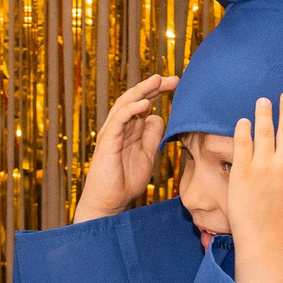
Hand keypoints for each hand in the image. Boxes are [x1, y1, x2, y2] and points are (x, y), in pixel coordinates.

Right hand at [72, 74, 175, 222]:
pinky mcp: (107, 142)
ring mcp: (112, 133)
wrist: (109, 204)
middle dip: (153, 86)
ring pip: (125, 105)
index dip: (158, 91)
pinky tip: (145, 104)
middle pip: (135, 99)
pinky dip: (131, 110)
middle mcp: (120, 127)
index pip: (144, 104)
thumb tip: (159, 116)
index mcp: (130, 129)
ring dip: (142, 91)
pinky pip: (118, 121)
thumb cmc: (125, 182)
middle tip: (173, 78)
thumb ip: (152, 136)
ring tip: (157, 81)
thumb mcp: (147, 155)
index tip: (176, 83)